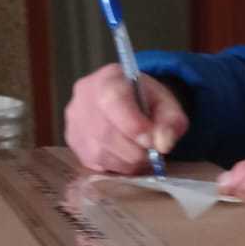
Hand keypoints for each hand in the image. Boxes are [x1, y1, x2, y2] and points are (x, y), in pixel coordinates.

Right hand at [64, 64, 187, 172]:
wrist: (128, 103)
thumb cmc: (147, 103)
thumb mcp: (167, 105)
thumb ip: (171, 121)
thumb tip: (163, 144)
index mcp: (108, 79)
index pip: (113, 100)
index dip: (133, 125)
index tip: (151, 141)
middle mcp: (83, 97)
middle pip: (106, 133)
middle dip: (135, 151)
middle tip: (152, 153)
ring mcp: (74, 121)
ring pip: (101, 153)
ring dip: (127, 162)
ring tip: (140, 154)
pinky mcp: (73, 143)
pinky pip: (95, 164)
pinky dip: (116, 166)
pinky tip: (126, 156)